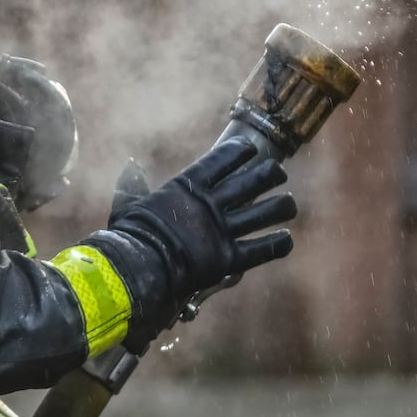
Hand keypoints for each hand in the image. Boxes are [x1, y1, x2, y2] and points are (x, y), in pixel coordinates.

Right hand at [108, 137, 295, 299]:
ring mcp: (222, 231)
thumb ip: (133, 185)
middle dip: (271, 174)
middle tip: (278, 174)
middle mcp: (211, 204)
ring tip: (288, 205)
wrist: (136, 268)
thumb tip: (129, 166)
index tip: (251, 148)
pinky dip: (278, 244)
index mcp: (188, 186)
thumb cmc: (129, 235)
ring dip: (282, 206)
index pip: (223, 158)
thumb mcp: (128, 203)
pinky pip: (263, 250)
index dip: (241, 150)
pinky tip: (287, 239)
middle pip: (254, 180)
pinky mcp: (228, 259)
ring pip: (266, 212)